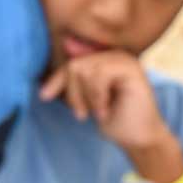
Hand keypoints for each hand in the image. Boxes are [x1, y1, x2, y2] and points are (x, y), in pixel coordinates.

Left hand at [39, 50, 171, 149]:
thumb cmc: (114, 120)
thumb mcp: (85, 98)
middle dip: (73, 93)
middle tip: (82, 114)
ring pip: (84, 69)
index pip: (72, 63)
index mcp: (104, 60)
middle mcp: (114, 55)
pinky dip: (97, 98)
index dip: (56, 80)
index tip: (44, 96)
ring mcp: (124, 59)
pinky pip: (99, 76)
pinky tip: (105, 111)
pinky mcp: (131, 68)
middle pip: (75, 65)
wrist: (138, 138)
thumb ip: (75, 77)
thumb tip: (63, 44)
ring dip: (86, 98)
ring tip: (98, 112)